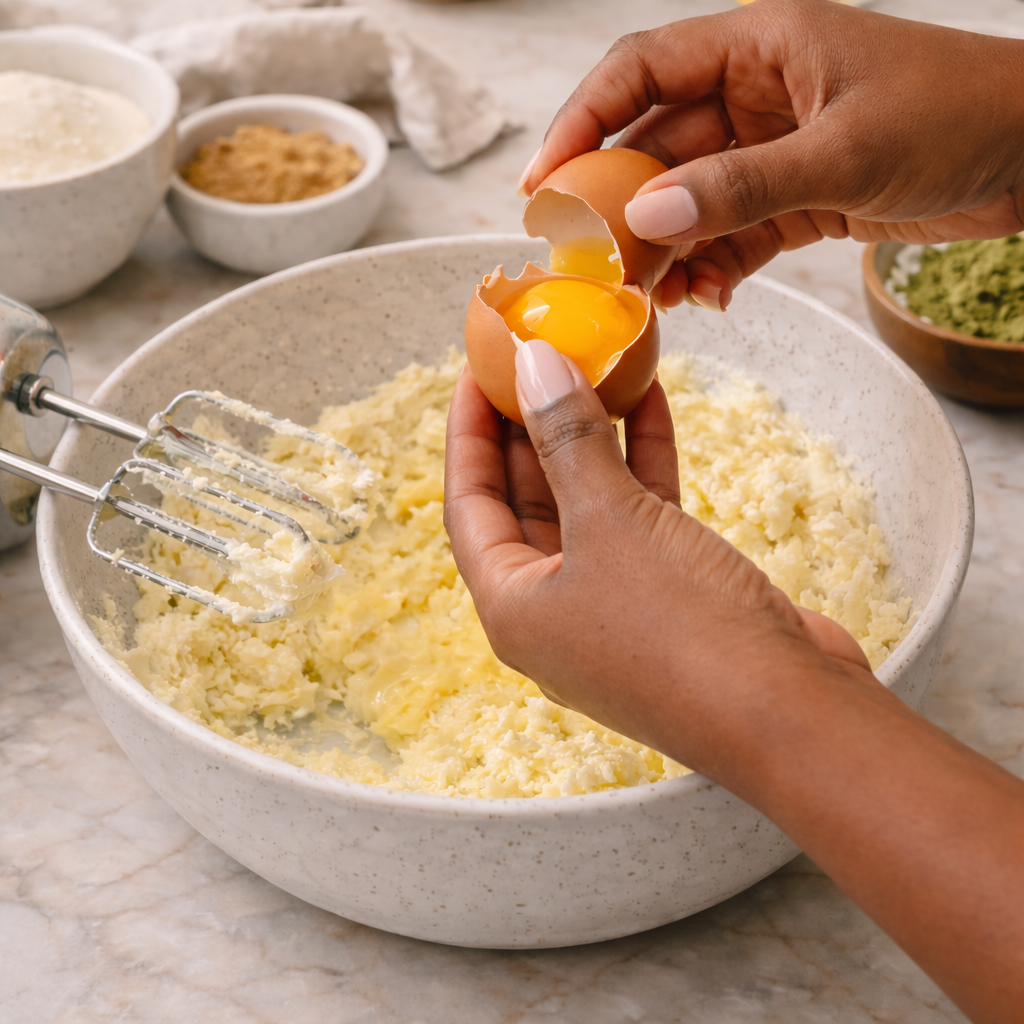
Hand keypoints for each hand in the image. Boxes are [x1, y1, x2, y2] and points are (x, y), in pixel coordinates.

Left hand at [443, 340, 867, 769]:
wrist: (792, 712)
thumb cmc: (682, 628)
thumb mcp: (611, 522)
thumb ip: (567, 439)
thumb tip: (533, 366)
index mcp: (513, 607)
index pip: (468, 503)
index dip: (468, 432)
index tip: (478, 369)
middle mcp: (554, 609)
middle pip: (525, 500)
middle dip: (529, 427)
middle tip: (533, 360)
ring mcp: (614, 603)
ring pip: (588, 503)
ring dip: (589, 436)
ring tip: (588, 366)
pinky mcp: (670, 593)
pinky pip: (641, 515)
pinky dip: (642, 461)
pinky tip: (648, 403)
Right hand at [518, 0, 1023, 310]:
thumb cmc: (957, 117)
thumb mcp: (842, 151)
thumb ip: (740, 185)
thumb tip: (645, 217)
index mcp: (757, 45)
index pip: (639, 70)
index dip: (581, 120)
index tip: (541, 181)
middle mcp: (754, 93)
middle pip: (656, 146)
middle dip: (621, 208)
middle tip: (591, 264)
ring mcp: (772, 149)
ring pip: (690, 200)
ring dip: (666, 249)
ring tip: (650, 295)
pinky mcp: (796, 198)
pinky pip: (732, 234)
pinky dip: (714, 267)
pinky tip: (706, 298)